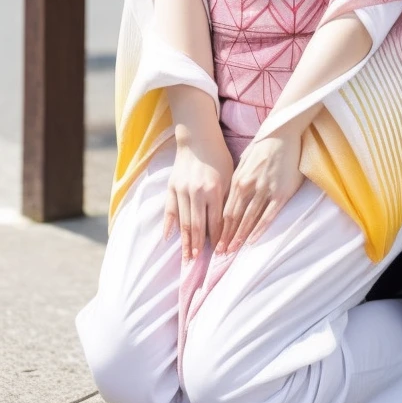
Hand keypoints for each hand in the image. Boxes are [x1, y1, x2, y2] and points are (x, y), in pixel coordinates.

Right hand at [163, 136, 233, 262]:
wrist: (198, 138)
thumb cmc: (219, 157)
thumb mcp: (230, 176)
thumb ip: (227, 199)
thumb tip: (227, 224)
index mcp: (214, 190)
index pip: (215, 222)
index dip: (217, 239)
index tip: (218, 253)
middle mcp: (197, 193)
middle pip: (197, 226)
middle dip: (198, 247)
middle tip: (197, 263)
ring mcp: (182, 190)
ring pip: (183, 222)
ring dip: (185, 241)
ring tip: (186, 257)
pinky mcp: (172, 187)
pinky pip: (169, 210)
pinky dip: (169, 225)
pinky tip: (169, 238)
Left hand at [215, 129, 304, 254]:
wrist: (283, 133)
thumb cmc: (264, 146)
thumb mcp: (244, 160)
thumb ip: (237, 179)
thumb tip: (230, 196)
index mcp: (239, 179)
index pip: (227, 210)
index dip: (220, 227)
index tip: (216, 241)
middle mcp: (250, 186)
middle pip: (235, 217)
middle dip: (227, 237)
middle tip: (221, 253)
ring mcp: (266, 190)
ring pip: (250, 219)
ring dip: (240, 236)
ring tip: (233, 251)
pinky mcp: (281, 193)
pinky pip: (269, 215)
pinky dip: (259, 229)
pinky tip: (252, 240)